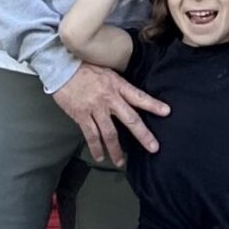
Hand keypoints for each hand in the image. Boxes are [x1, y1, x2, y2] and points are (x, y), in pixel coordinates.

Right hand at [52, 64, 167, 165]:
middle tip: (153, 148)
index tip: (166, 112)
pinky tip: (99, 156)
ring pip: (109, 133)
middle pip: (130, 119)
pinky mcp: (81, 115)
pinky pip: (91, 135)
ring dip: (116, 150)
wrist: (61, 67)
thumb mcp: (106, 71)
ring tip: (121, 162)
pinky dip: (95, 147)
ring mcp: (95, 108)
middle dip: (143, 135)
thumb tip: (128, 97)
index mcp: (117, 85)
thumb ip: (117, 86)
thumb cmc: (84, 67)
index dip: (153, 104)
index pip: (139, 96)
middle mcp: (109, 98)